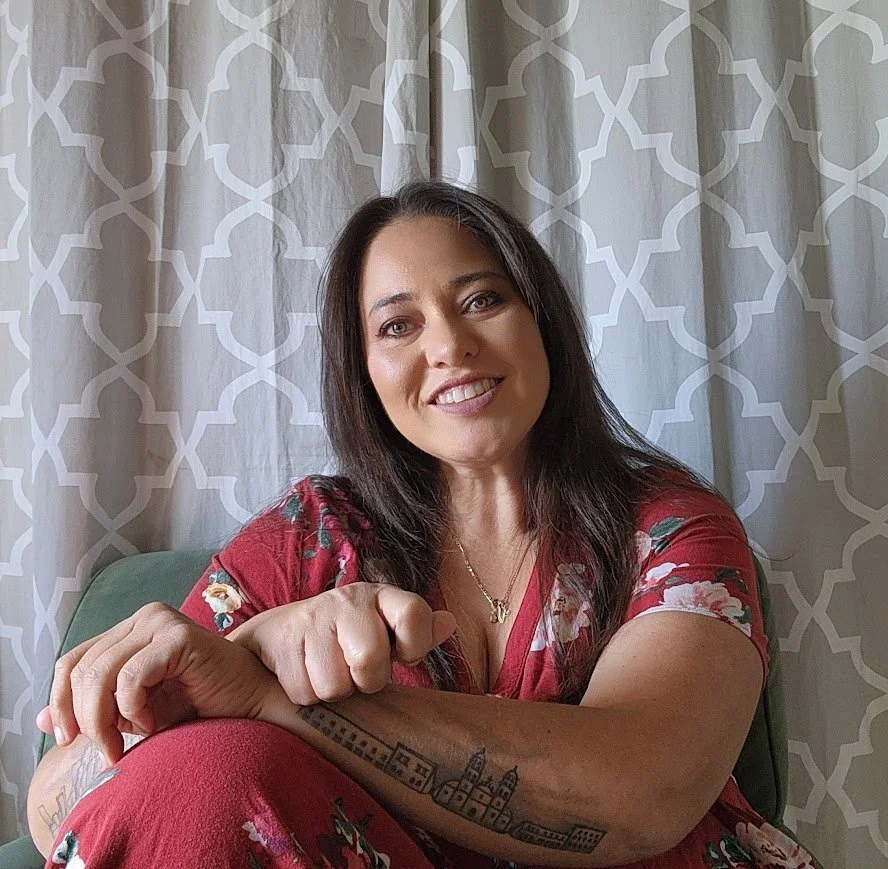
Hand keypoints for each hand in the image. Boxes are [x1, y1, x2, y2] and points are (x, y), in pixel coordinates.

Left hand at [36, 602, 282, 764]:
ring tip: (126, 744)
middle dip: (84, 720)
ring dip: (105, 721)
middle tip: (107, 752)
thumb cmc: (198, 707)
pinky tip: (153, 723)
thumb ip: (93, 709)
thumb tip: (40, 719)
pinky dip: (133, 710)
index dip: (61, 702)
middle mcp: (144, 617)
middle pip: (82, 669)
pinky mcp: (179, 636)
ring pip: (100, 674)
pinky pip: (131, 677)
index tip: (68, 740)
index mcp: (131, 629)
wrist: (251, 706)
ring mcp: (162, 622)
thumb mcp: (135, 711)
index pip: (73, 660)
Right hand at [227, 582, 455, 705]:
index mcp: (381, 596)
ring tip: (331, 671)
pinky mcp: (283, 640)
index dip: (415, 646)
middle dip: (367, 680)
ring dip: (335, 690)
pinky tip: (306, 673)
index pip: (414, 615)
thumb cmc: (350, 637)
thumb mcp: (387, 629)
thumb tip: (448, 624)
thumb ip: (419, 631)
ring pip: (335, 685)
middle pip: (371, 659)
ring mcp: (313, 618)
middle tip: (359, 671)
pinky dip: (307, 694)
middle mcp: (348, 601)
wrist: (283, 633)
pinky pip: (305, 692)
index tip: (405, 656)